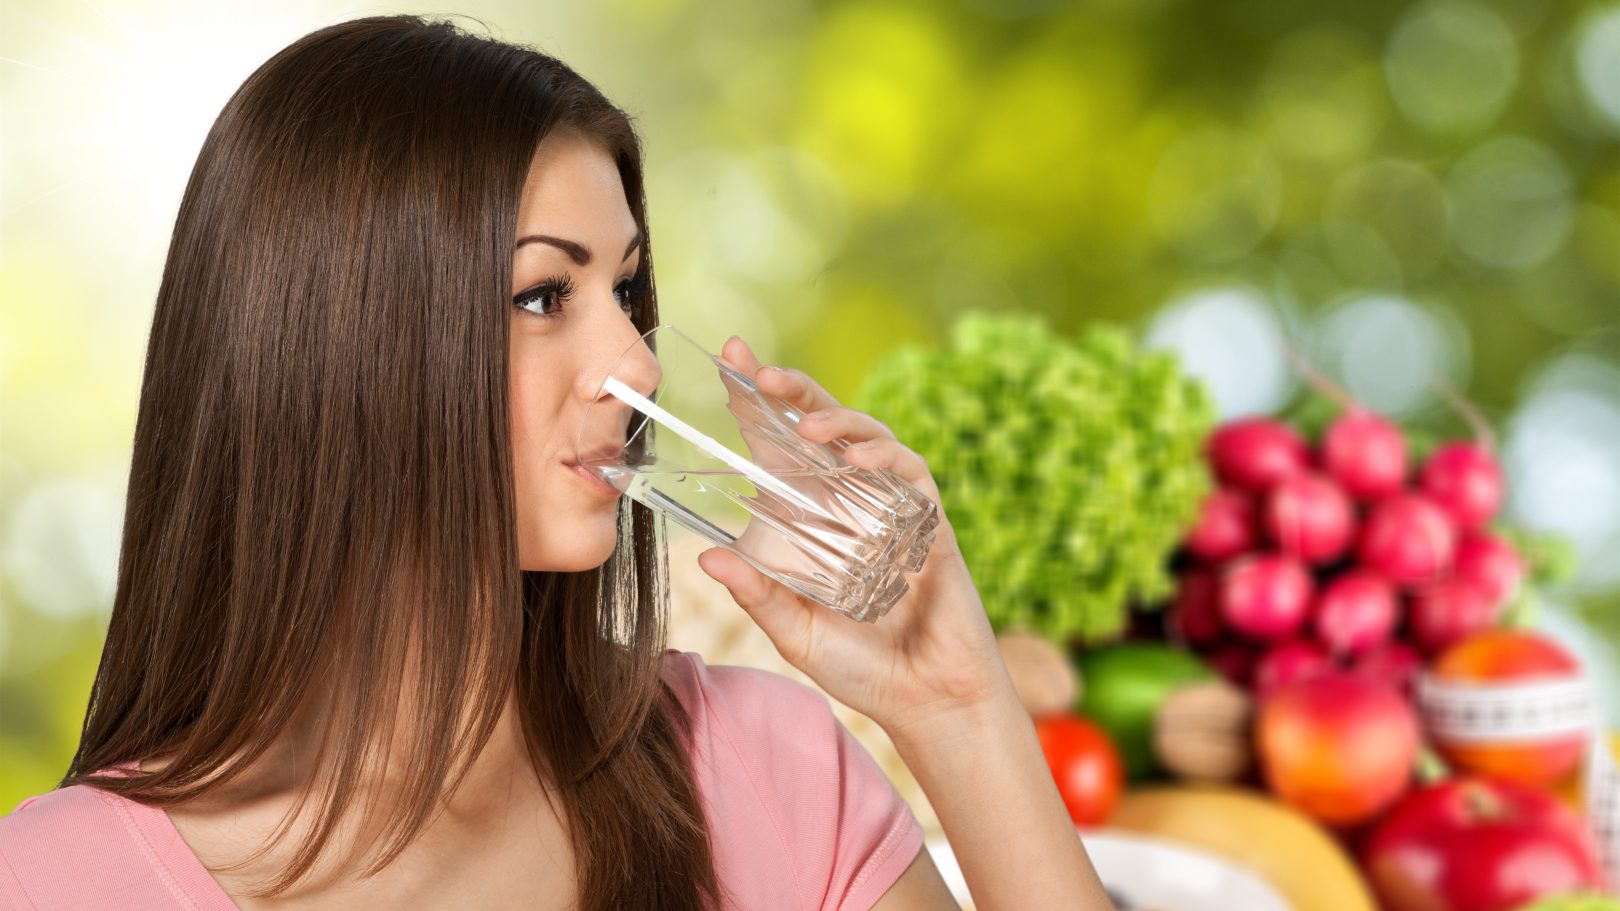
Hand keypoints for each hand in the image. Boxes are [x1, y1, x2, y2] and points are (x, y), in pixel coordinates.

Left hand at [696, 336, 1014, 738]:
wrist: (928, 700)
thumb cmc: (862, 667)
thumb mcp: (795, 632)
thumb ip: (758, 595)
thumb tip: (706, 557)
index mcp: (812, 517)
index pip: (780, 446)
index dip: (758, 404)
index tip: (730, 361)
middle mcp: (851, 502)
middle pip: (822, 426)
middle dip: (794, 390)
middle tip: (761, 369)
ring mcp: (893, 507)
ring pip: (868, 437)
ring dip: (838, 418)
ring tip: (805, 421)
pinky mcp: (930, 521)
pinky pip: (911, 474)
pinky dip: (886, 458)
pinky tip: (861, 458)